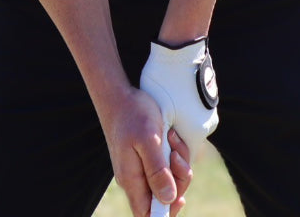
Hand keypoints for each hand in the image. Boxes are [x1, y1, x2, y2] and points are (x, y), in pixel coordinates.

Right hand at [139, 39, 217, 215]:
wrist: (120, 95)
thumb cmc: (132, 115)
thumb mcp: (147, 140)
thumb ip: (157, 171)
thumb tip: (168, 199)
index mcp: (131, 180)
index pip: (146, 214)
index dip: (164, 213)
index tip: (179, 198)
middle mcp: (136, 178)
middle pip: (164, 197)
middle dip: (179, 179)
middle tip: (175, 154)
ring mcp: (142, 167)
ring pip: (170, 179)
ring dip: (178, 162)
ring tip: (171, 139)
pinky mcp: (150, 157)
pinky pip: (168, 165)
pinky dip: (175, 153)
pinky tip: (170, 136)